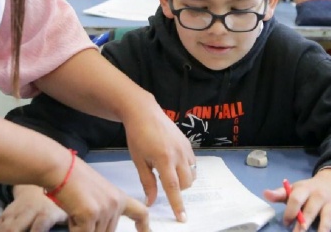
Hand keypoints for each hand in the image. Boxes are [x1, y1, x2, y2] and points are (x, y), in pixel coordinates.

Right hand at [0, 185, 65, 231]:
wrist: (43, 181)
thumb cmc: (58, 203)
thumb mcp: (66, 212)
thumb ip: (68, 223)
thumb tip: (75, 227)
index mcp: (47, 212)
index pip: (41, 223)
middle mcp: (29, 211)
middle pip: (15, 227)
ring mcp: (16, 211)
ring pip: (3, 226)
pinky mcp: (7, 212)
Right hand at [54, 157, 149, 231]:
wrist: (61, 168)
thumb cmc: (73, 179)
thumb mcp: (97, 194)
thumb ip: (105, 209)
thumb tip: (103, 227)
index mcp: (119, 197)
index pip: (140, 212)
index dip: (144, 226)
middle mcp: (116, 203)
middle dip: (92, 228)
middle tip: (80, 211)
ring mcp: (105, 208)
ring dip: (82, 227)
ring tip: (75, 207)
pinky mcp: (91, 214)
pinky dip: (74, 228)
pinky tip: (71, 211)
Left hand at [123, 103, 195, 221]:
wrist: (144, 111)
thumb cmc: (137, 136)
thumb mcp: (139, 161)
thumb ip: (147, 182)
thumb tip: (151, 202)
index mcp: (164, 159)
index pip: (173, 188)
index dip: (177, 204)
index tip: (182, 218)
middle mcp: (178, 154)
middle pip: (186, 183)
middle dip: (177, 189)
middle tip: (162, 181)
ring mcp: (186, 148)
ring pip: (192, 174)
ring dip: (183, 179)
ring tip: (168, 171)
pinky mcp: (188, 143)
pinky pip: (193, 163)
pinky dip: (186, 169)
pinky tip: (174, 162)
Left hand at [262, 169, 330, 231]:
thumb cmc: (308, 190)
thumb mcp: (295, 189)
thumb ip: (280, 194)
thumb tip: (265, 194)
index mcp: (306, 189)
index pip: (296, 199)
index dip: (290, 211)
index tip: (286, 222)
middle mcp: (320, 195)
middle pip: (311, 210)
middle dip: (304, 224)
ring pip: (327, 219)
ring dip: (321, 230)